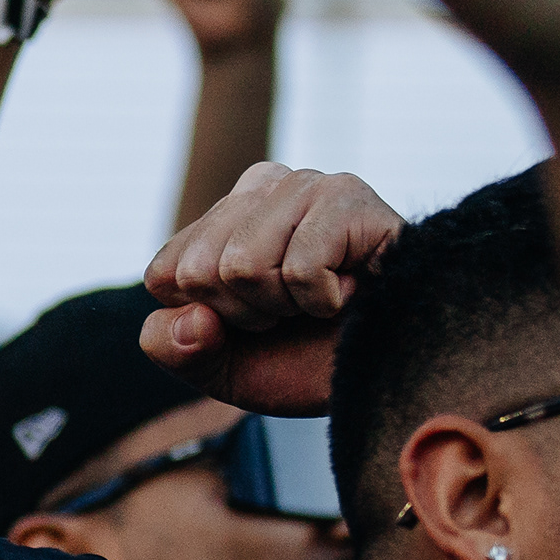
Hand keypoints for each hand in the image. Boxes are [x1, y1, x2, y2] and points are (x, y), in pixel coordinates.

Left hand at [139, 161, 401, 413]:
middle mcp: (260, 186)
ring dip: (288, 307)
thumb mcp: (223, 366)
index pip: (166, 274)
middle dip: (246, 315)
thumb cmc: (310, 359)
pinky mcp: (348, 196)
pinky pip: (297, 271)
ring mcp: (304, 185)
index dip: (208, 319)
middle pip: (198, 271)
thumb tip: (192, 316)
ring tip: (326, 299)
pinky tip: (354, 290)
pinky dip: (326, 302)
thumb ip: (175, 347)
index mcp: (222, 217)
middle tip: (296, 313)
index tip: (257, 321)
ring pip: (242, 267)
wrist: (393, 375)